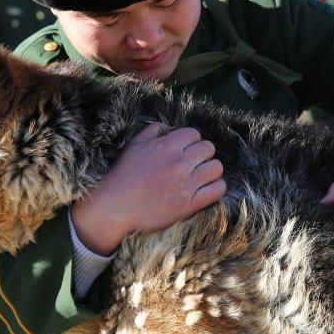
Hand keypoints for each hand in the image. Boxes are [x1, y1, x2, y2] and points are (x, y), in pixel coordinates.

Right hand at [71, 123, 224, 254]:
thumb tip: (167, 127)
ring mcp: (186, 184)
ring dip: (211, 170)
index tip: (185, 150)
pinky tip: (208, 188)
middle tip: (194, 163)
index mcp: (167, 146)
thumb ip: (152, 131)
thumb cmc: (122, 175)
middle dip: (202, 154)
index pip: (194, 134)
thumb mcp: (134, 146)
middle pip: (208, 148)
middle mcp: (180, 163)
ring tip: (202, 175)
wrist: (116, 207)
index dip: (191, 141)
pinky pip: (217, 190)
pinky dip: (217, 187)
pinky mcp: (190, 204)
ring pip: (216, 168)